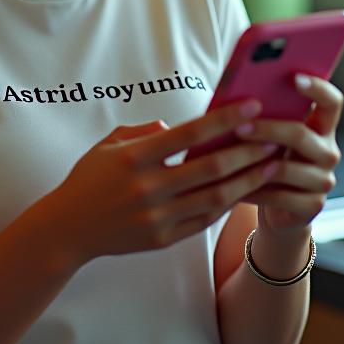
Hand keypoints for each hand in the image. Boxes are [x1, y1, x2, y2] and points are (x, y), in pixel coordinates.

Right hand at [41, 99, 286, 266]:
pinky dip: (227, 205)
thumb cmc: (88, 179)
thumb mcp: (108, 145)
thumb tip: (176, 128)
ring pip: (216, 197)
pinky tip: (244, 191)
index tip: (252, 105)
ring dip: (248, 180)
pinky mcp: (163, 238)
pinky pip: (204, 220)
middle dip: (248, 151)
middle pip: (211, 167)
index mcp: (134, 157)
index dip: (225, 119)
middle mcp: (149, 187)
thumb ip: (144, 132)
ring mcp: (157, 215)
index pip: (190, 133)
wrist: (67, 228)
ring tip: (272, 165)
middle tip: (275, 137)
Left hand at [235, 74, 343, 238]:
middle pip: (302, 134)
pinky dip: (254, 190)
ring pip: (288, 168)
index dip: (318, 88)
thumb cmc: (266, 159)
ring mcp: (323, 181)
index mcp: (321, 127)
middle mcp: (328, 152)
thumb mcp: (268, 136)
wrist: (277, 207)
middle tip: (239, 126)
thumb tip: (234, 92)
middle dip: (267, 129)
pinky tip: (233, 186)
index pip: (332, 102)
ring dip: (256, 163)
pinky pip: (280, 196)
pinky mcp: (313, 206)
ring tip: (230, 158)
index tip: (294, 77)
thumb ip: (263, 115)